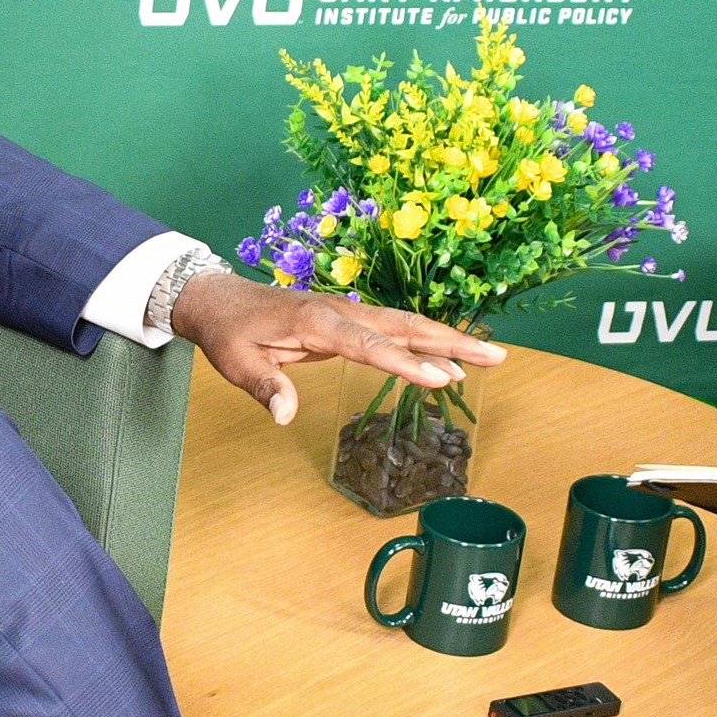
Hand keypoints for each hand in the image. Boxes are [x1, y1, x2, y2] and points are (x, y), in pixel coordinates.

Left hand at [168, 272, 504, 426]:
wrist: (221, 300)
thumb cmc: (230, 333)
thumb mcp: (238, 363)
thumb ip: (265, 387)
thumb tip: (285, 417)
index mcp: (317, 322)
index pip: (369, 345)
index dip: (405, 363)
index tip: (440, 378)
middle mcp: (341, 312)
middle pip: (404, 326)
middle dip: (450, 342)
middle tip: (494, 356)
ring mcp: (348, 313)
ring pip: (406, 326)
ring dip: (447, 341)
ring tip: (489, 358)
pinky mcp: (349, 321)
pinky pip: (394, 332)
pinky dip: (424, 344)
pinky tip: (446, 363)